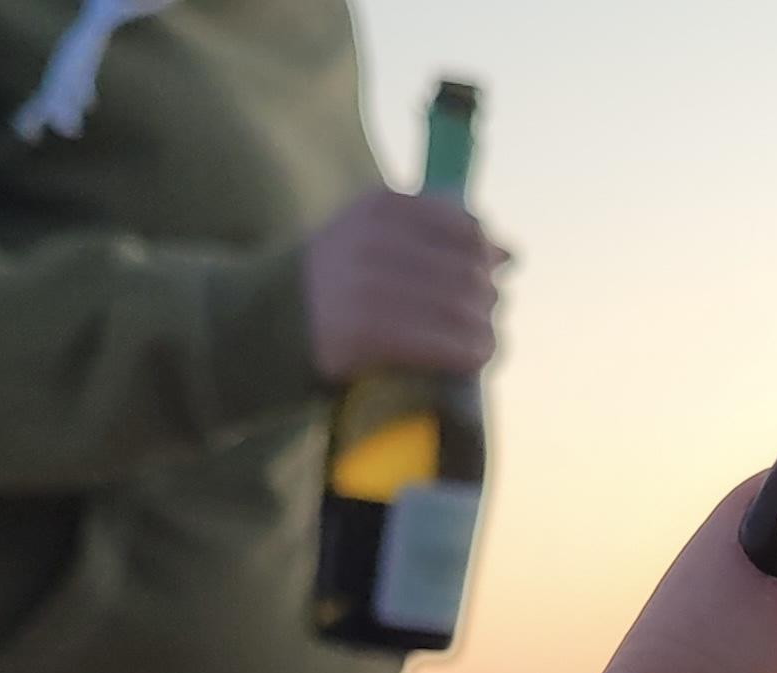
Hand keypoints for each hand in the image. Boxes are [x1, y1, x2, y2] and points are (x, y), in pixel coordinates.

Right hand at [302, 188, 506, 384]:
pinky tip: (475, 360)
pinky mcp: (365, 334)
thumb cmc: (339, 285)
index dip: (486, 258)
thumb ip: (437, 237)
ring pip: (460, 310)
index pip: (465, 229)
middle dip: (487, 299)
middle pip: (467, 272)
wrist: (267, 324)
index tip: (489, 278)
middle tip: (485, 318)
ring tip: (484, 343)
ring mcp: (367, 287)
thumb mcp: (375, 237)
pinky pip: (440, 343)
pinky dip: (468, 353)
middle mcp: (374, 240)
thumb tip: (509, 254)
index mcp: (381, 207)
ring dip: (484, 331)